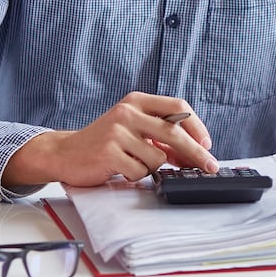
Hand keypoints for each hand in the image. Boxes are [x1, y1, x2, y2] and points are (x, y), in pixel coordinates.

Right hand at [1, 92, 217, 188]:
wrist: (65, 153)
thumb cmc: (105, 142)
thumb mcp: (133, 129)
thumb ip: (160, 136)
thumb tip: (193, 152)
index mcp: (137, 101)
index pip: (178, 107)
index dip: (196, 127)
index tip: (207, 144)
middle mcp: (127, 112)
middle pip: (174, 132)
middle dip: (196, 153)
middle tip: (210, 166)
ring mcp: (117, 132)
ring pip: (157, 157)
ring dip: (152, 167)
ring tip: (133, 162)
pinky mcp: (109, 152)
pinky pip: (139, 171)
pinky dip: (136, 175)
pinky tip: (122, 168)